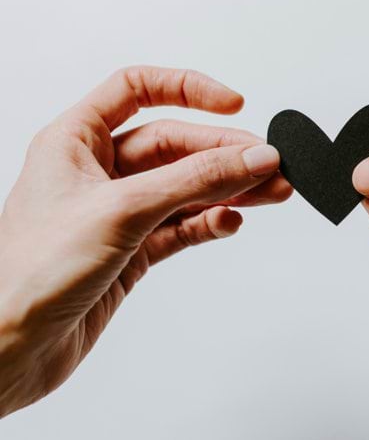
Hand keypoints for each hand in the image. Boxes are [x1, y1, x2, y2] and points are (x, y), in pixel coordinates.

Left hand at [0, 67, 291, 416]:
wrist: (9, 350)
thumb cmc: (30, 273)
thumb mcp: (123, 210)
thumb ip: (194, 180)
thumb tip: (252, 156)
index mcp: (76, 141)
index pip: (137, 89)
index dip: (187, 89)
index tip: (234, 104)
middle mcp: (98, 171)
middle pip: (175, 144)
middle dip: (225, 153)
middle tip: (270, 165)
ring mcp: (118, 212)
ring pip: (186, 187)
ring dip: (229, 189)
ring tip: (272, 192)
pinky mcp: (133, 250)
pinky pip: (183, 225)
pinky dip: (210, 223)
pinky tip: (229, 222)